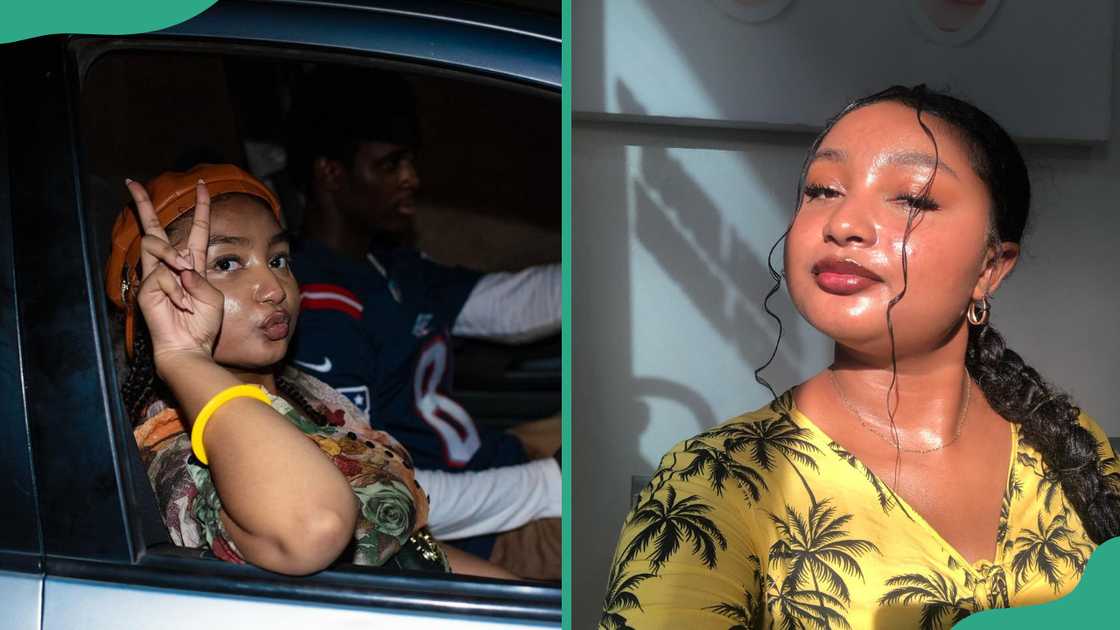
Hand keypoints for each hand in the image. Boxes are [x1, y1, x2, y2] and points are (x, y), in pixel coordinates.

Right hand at [127, 178, 224, 370]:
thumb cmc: (203, 324)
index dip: (200, 208)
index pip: (197, 230)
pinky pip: (162, 276)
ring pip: (155, 244)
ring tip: (185, 277)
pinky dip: (178, 291)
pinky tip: (181, 305)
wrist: (189, 346)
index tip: (201, 186)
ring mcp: (155, 276)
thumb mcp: (212, 296)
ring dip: (173, 257)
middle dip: (142, 204)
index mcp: (192, 265)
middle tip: (131, 183)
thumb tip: (179, 266)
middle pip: (154, 229)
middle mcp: (171, 266)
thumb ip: (199, 277)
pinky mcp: (146, 288)